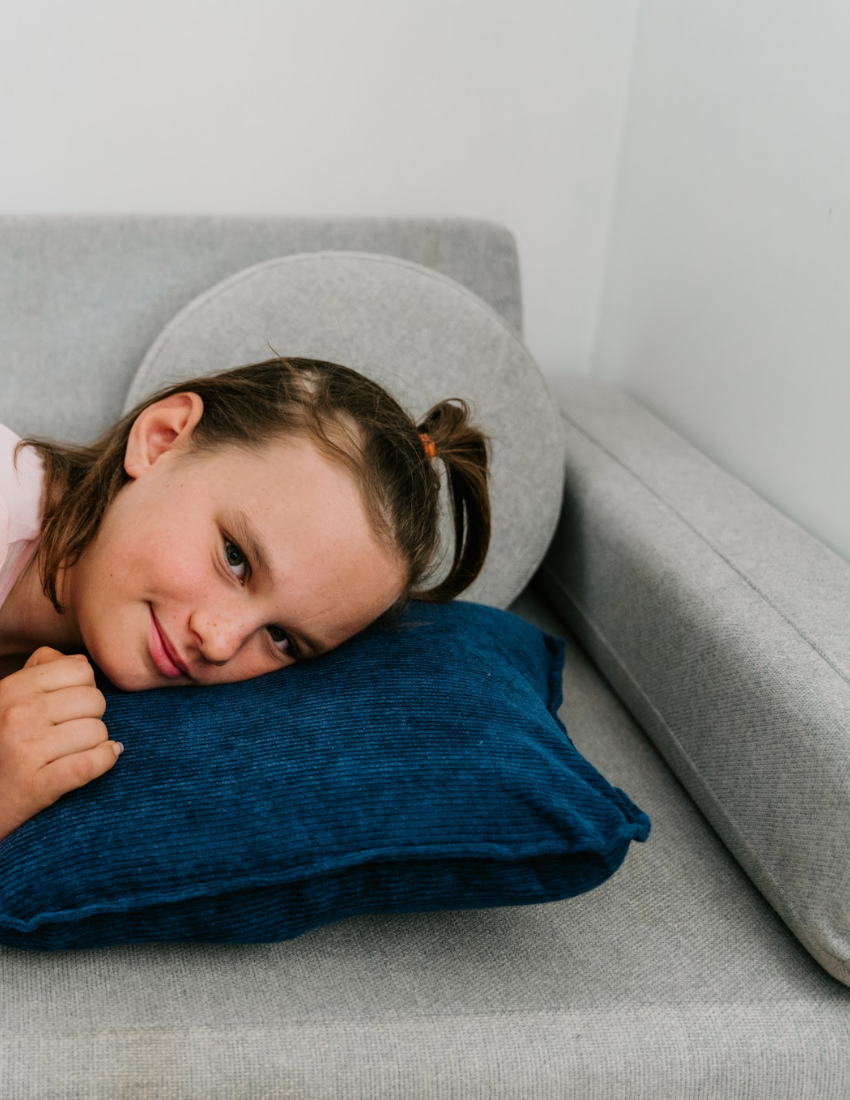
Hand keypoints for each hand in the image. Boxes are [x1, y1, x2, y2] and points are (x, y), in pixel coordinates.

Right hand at [0, 647, 121, 842]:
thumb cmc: (2, 744)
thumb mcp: (9, 698)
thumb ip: (42, 670)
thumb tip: (81, 661)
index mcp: (13, 688)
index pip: (81, 669)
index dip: (84, 687)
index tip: (72, 705)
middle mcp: (18, 715)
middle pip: (95, 700)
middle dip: (92, 716)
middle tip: (73, 732)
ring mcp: (26, 750)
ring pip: (97, 732)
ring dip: (95, 743)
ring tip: (76, 750)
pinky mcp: (36, 786)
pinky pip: (90, 764)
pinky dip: (104, 761)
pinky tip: (103, 759)